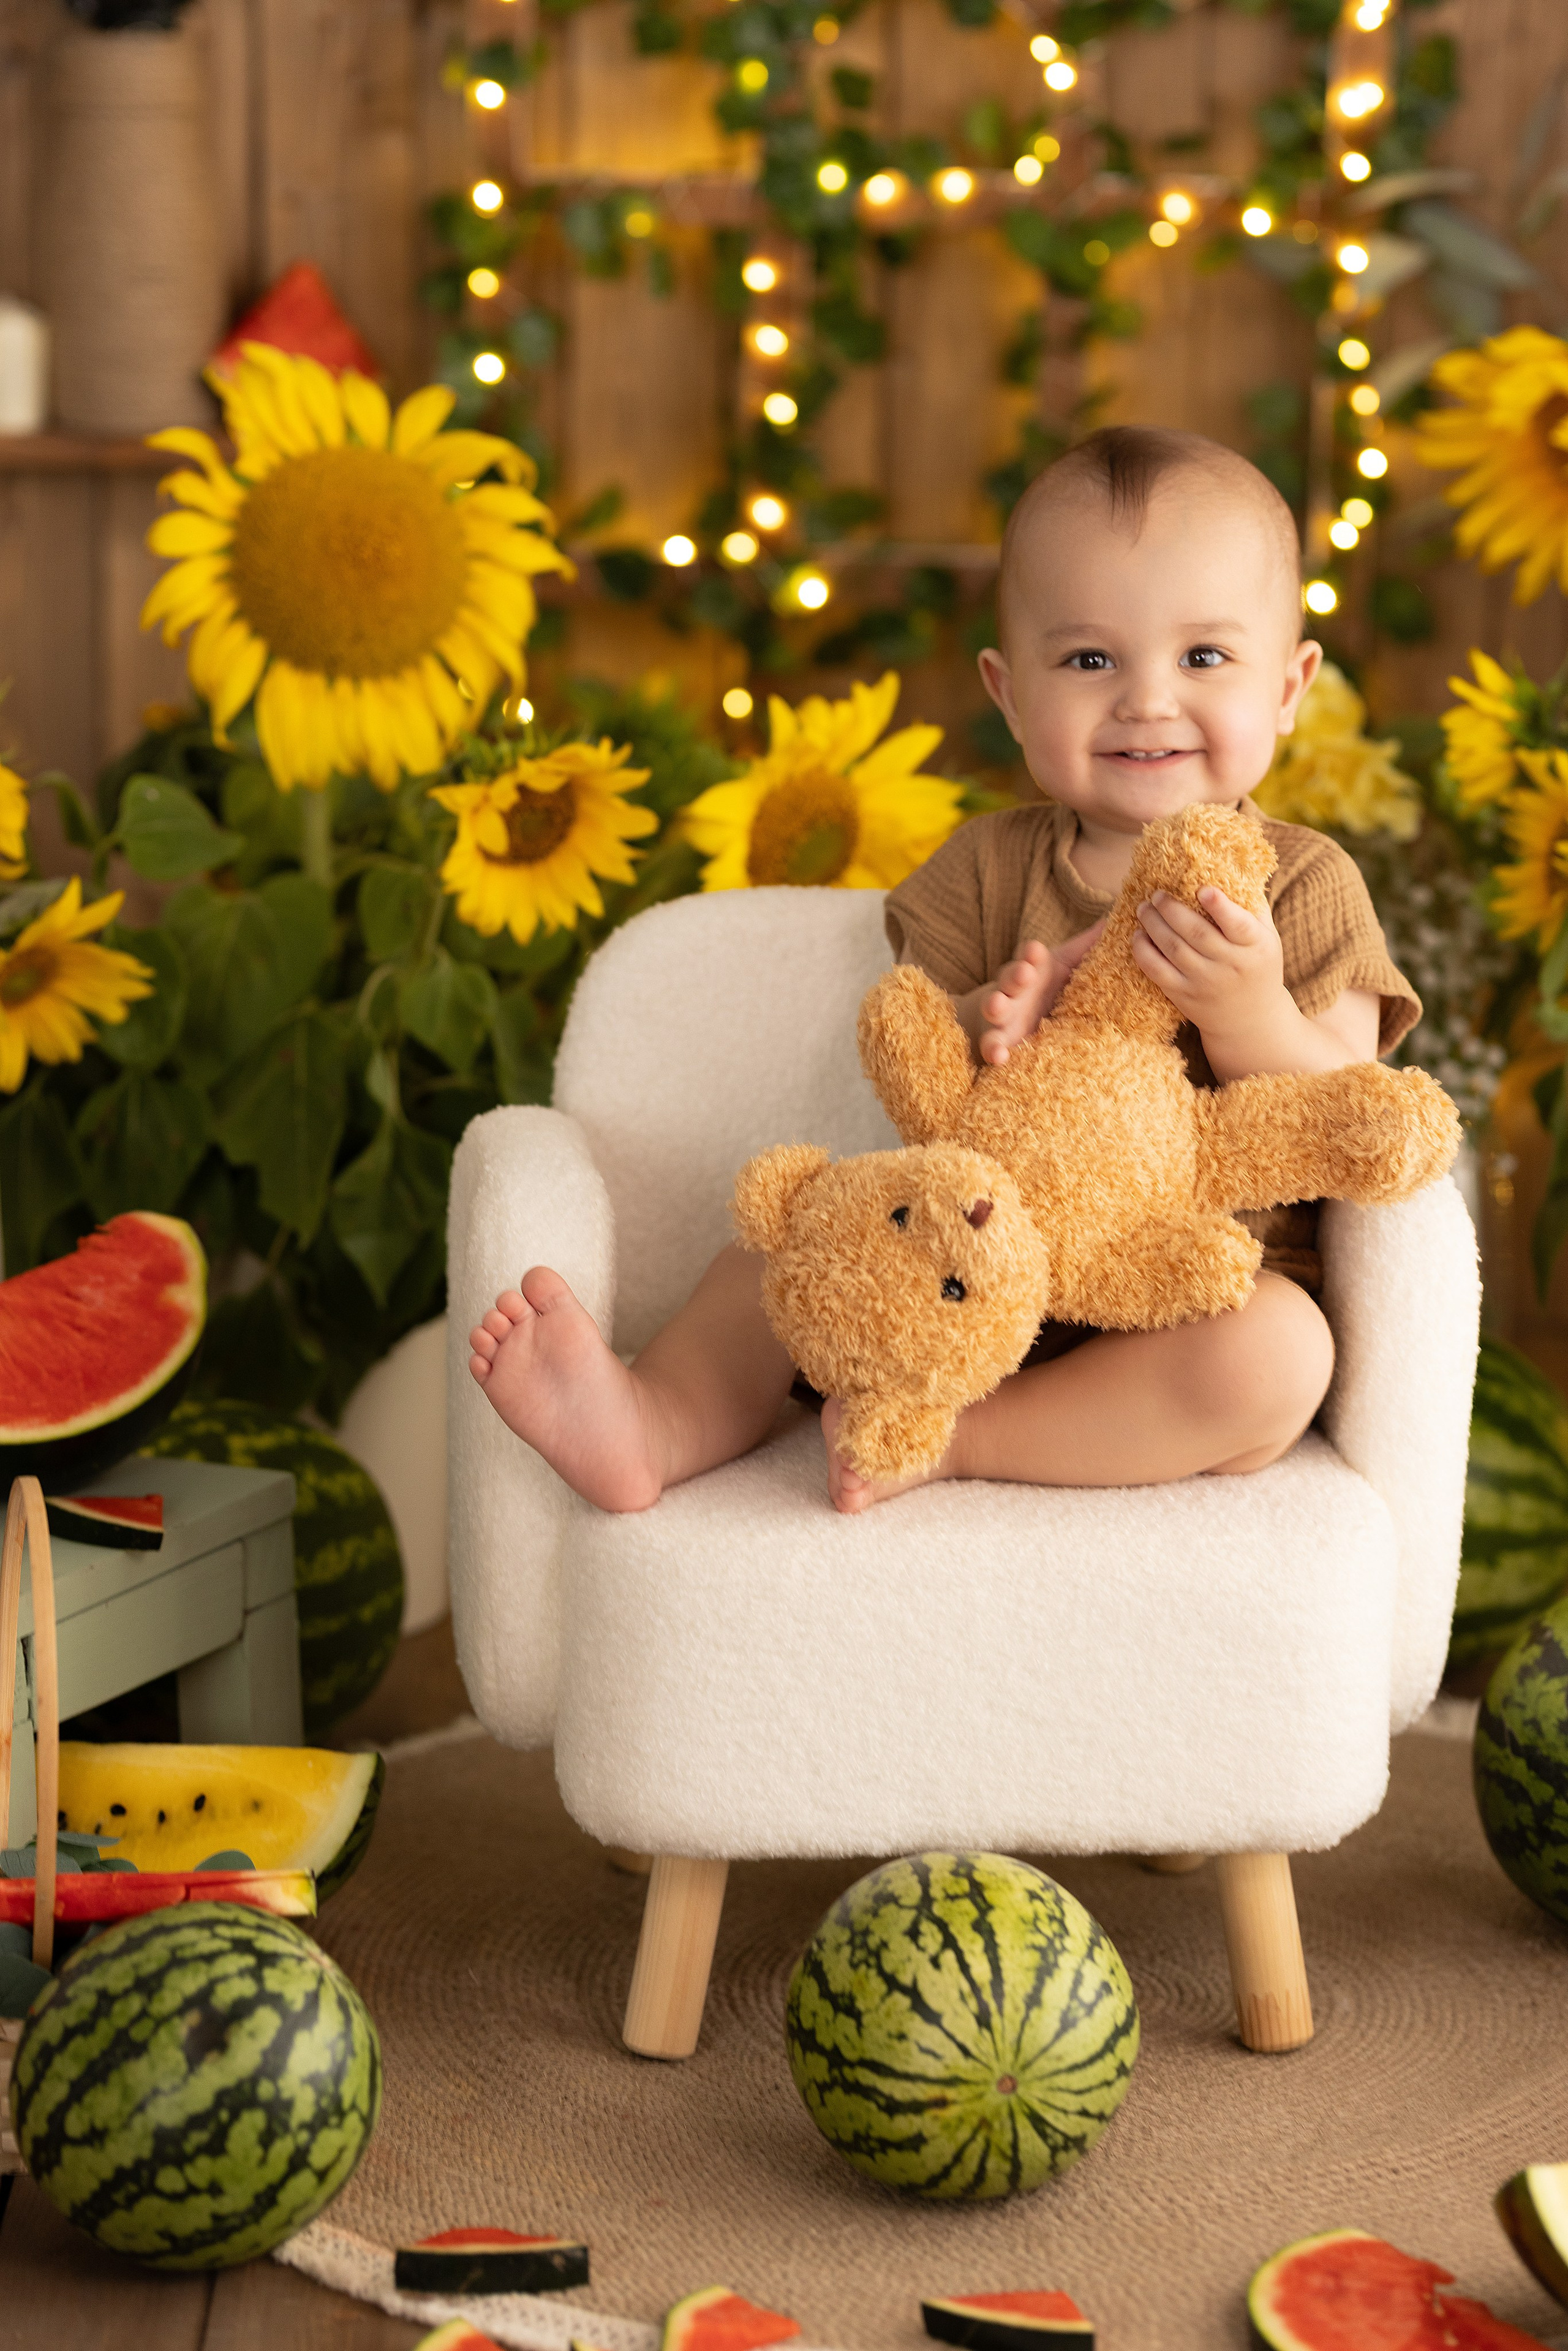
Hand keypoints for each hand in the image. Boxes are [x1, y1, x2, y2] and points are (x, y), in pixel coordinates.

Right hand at [978, 922, 1103, 1065]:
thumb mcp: (1067, 966)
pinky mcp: (999, 1042)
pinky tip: (1000, 1056)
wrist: (1015, 1019)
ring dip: (995, 1007)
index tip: (1038, 950)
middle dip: (1014, 975)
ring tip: (998, 1007)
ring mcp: (1004, 1016)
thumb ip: (1088, 947)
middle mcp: (1014, 989)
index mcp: (1032, 968)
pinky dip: (993, 1050)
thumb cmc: (1048, 987)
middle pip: (1009, 978)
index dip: (1031, 953)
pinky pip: (991, 1046)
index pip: (1028, 956)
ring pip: (994, 1009)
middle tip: (1024, 974)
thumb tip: (1116, 919)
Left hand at [1131, 886, 1289, 1058]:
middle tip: (1156, 894)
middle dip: (1172, 910)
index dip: (1220, 907)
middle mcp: (1230, 965)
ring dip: (1153, 925)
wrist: (1250, 1020)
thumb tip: (1233, 869)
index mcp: (1255, 947)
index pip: (1239, 926)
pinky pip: (1157, 971)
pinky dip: (1143, 952)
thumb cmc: (1257, 966)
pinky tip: (1137, 935)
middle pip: (1196, 934)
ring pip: (1174, 949)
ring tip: (1143, 908)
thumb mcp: (1267, 938)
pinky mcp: (1184, 995)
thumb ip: (1252, 908)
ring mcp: (1205, 982)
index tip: (1203, 889)